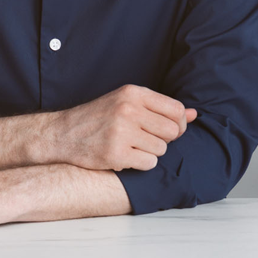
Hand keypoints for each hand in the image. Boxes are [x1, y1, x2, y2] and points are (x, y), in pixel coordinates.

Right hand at [53, 84, 197, 171]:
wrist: (63, 133)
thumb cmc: (99, 117)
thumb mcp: (127, 102)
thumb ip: (160, 108)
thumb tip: (194, 114)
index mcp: (133, 93)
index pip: (177, 110)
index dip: (179, 124)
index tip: (167, 129)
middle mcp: (128, 110)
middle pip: (172, 131)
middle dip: (164, 140)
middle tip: (145, 139)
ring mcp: (122, 132)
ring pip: (161, 150)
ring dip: (150, 153)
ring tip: (131, 146)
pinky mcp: (116, 154)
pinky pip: (149, 164)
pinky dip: (141, 164)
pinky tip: (125, 157)